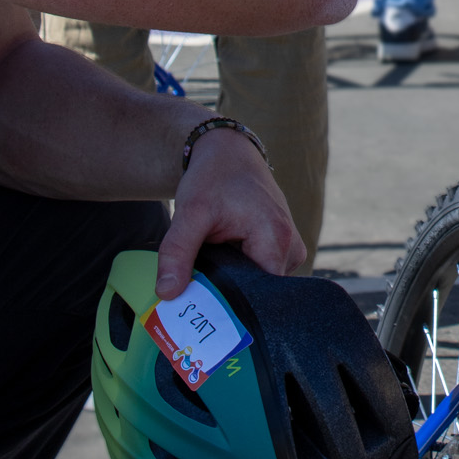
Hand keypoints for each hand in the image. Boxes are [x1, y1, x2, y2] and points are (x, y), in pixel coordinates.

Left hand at [156, 130, 305, 297]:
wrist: (229, 152)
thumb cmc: (214, 177)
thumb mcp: (190, 212)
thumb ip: (177, 253)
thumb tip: (167, 295)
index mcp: (277, 238)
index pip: (260, 295)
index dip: (229, 305)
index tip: (201, 306)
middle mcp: (292, 246)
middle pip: (261, 293)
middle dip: (229, 294)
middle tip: (197, 290)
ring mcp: (291, 247)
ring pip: (261, 285)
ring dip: (235, 282)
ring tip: (210, 266)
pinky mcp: (283, 247)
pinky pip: (263, 273)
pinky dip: (241, 272)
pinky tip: (224, 259)